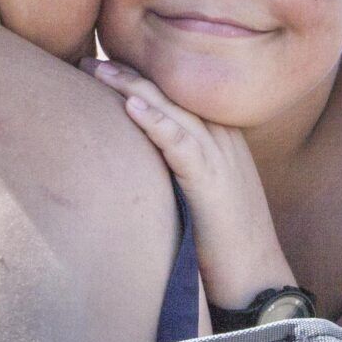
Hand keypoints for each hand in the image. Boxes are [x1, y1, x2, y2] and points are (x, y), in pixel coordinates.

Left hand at [87, 59, 297, 308]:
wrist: (257, 281)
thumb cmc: (225, 246)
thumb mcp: (201, 198)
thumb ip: (178, 173)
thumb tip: (137, 167)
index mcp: (221, 140)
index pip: (176, 96)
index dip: (139, 77)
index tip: (101, 63)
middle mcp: (223, 140)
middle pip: (172, 94)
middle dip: (127, 74)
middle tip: (84, 60)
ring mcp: (221, 159)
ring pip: (173, 110)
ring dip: (132, 87)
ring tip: (96, 70)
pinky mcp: (213, 184)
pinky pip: (182, 145)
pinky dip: (157, 123)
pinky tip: (131, 106)